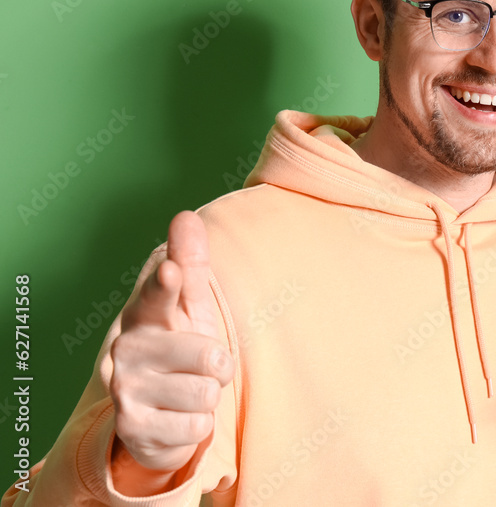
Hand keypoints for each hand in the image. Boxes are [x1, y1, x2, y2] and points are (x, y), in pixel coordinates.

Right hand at [110, 211, 233, 473]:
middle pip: (207, 355)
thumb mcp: (190, 307)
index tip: (171, 270)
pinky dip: (198, 426)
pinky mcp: (133, 430)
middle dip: (219, 365)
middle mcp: (126, 350)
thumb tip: (184, 216)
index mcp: (144, 315)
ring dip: (208, 397)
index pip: (156, 295)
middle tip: (203, 367)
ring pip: (206, 392)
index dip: (166, 283)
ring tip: (189, 393)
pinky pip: (197, 426)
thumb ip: (190, 264)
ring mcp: (125, 391)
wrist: (156, 415)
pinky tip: (178, 419)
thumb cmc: (180, 349)